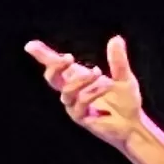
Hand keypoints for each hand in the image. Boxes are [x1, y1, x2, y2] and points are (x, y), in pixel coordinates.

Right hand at [30, 35, 147, 148]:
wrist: (132, 124)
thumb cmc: (126, 102)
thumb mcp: (123, 77)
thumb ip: (117, 60)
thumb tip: (116, 38)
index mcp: (78, 78)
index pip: (57, 66)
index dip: (43, 55)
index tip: (30, 46)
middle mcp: (73, 92)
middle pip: (52, 78)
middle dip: (55, 66)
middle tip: (68, 57)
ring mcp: (75, 106)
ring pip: (66, 91)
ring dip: (82, 80)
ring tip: (98, 72)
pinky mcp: (81, 118)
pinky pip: (80, 102)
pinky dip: (92, 92)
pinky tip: (107, 85)